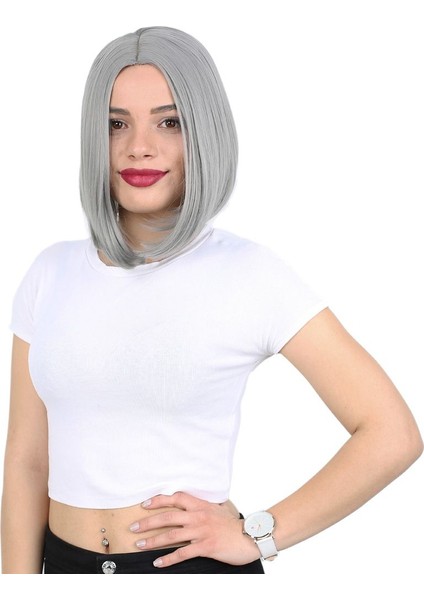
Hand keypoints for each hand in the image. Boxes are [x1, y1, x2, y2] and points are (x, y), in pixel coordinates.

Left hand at [129, 492, 259, 567]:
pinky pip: (182, 553)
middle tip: (133, 527)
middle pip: (168, 516)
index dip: (158, 500)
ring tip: (140, 545)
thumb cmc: (232, 524)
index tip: (144, 504)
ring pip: (171, 535)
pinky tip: (158, 563)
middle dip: (148, 522)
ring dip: (153, 540)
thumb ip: (201, 507)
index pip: (175, 498)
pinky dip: (168, 559)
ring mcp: (201, 531)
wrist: (249, 536)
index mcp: (200, 505)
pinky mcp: (205, 547)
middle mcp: (198, 516)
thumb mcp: (216, 509)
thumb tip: (189, 506)